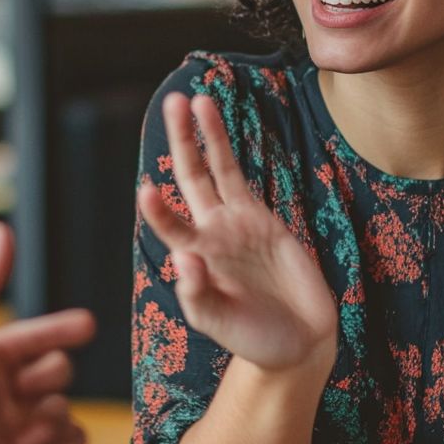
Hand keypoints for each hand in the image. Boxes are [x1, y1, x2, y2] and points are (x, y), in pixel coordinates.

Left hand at [0, 222, 95, 443]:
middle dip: (46, 380)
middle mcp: (2, 392)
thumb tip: (1, 230)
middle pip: (57, 369)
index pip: (34, 335)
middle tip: (22, 395)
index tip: (88, 325)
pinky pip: (74, 440)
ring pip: (66, 405)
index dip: (60, 328)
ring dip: (49, 419)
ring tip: (20, 438)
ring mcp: (20, 427)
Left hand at [138, 92, 337, 372]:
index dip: (159, 210)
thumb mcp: (219, 324)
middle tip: (171, 103)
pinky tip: (217, 127)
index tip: (146, 191)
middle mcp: (210, 233)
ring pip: (217, 168)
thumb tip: (184, 260)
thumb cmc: (253, 339)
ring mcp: (237, 222)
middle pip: (190, 177)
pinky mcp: (264, 220)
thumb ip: (199, 295)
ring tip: (196, 98)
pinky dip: (229, 153)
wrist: (297, 344)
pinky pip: (241, 179)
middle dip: (181, 141)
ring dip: (206, 134)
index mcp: (194, 259)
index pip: (171, 226)